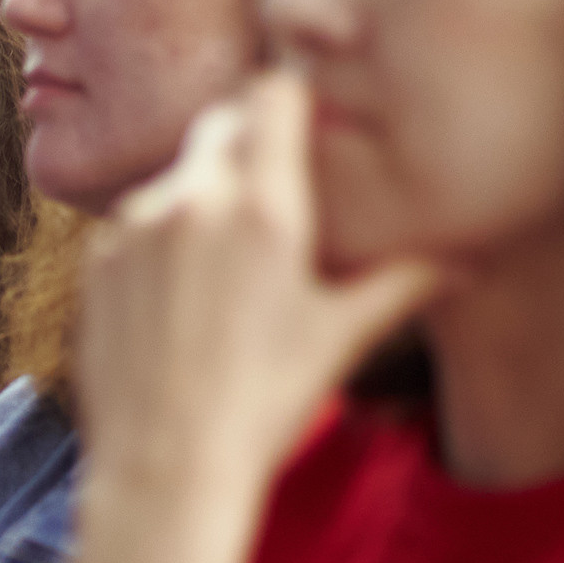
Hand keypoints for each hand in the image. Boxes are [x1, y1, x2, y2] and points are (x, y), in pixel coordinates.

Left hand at [75, 69, 438, 487]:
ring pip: (179, 174)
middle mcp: (193, 200)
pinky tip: (183, 294)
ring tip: (231, 259)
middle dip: (251, 140)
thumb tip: (467, 263)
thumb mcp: (341, 340)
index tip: (309, 128)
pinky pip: (136, 219)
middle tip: (277, 187)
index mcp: (263, 207)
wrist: (164, 469)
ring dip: (206, 193)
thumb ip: (402, 284)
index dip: (294, 102)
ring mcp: (134, 226)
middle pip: (223, 123)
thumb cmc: (263, 406)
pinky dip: (162, 235)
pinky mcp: (96, 258)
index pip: (274, 94)